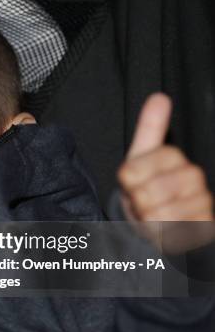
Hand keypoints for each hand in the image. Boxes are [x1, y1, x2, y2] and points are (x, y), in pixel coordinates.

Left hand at [117, 93, 213, 251]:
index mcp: (170, 157)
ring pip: (158, 214)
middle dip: (137, 204)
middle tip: (143, 204)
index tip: (132, 184)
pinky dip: (162, 235)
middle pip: (146, 193)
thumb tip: (159, 96)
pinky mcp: (205, 226)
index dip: (125, 183)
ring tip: (154, 216)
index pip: (131, 171)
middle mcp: (192, 176)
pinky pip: (171, 232)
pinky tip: (167, 229)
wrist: (163, 223)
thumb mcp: (139, 160)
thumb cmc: (147, 188)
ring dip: (148, 221)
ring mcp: (201, 201)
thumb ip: (149, 129)